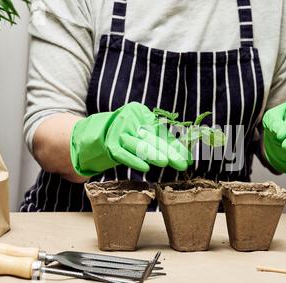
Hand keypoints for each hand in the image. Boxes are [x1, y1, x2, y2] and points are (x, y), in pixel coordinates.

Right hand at [70, 102, 191, 175]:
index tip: (188, 158)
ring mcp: (117, 131)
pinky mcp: (109, 144)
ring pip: (138, 144)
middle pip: (152, 138)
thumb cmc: (128, 134)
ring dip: (152, 154)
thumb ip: (162, 141)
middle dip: (169, 152)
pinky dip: (133, 160)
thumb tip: (185, 155)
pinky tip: (145, 168)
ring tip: (165, 162)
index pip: (161, 131)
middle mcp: (129, 119)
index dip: (175, 146)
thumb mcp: (144, 133)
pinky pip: (122, 153)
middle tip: (182, 163)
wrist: (98, 134)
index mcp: (139, 112)